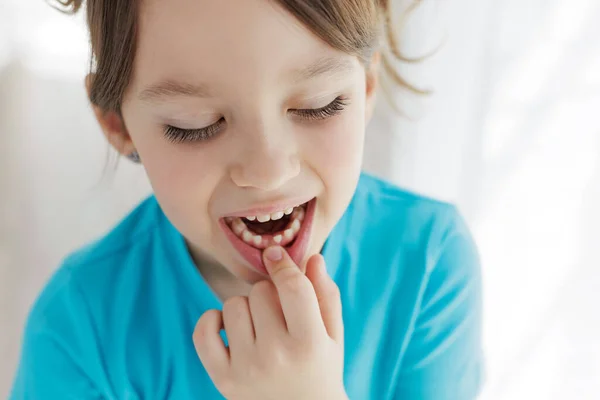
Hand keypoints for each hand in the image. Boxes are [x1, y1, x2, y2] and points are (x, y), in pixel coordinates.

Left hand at [193, 246, 346, 399]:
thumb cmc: (320, 368)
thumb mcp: (334, 335)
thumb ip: (326, 295)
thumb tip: (313, 257)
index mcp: (310, 343)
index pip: (293, 287)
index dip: (282, 263)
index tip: (275, 254)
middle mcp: (277, 356)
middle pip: (260, 291)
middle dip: (269, 293)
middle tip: (278, 313)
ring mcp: (247, 368)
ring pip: (233, 305)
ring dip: (245, 307)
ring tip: (259, 326)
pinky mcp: (223, 379)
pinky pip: (204, 331)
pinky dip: (212, 321)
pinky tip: (229, 328)